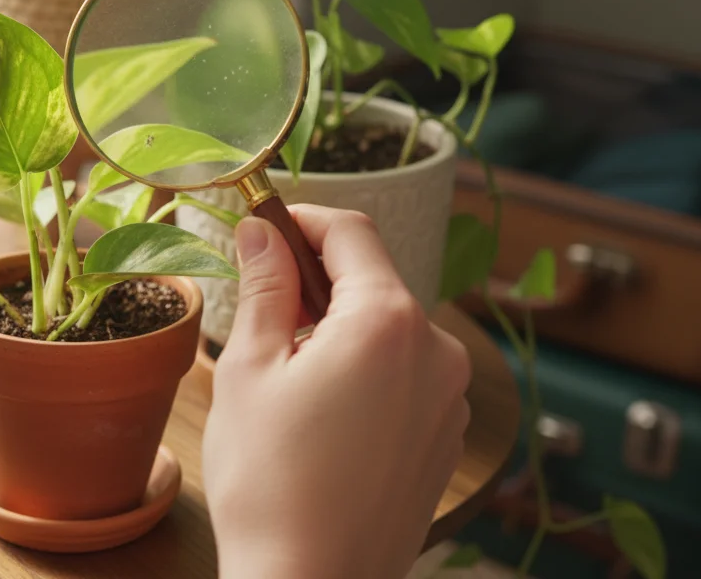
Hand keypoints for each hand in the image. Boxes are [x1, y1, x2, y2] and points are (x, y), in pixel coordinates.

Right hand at [203, 206, 470, 578]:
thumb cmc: (270, 483)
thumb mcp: (250, 370)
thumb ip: (264, 288)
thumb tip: (261, 232)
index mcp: (389, 323)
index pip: (351, 233)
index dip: (302, 218)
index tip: (263, 224)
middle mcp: (437, 353)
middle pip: (372, 284)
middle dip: (316, 284)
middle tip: (259, 311)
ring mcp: (450, 400)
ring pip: (388, 334)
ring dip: (339, 333)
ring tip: (285, 380)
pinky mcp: (445, 439)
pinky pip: (404, 380)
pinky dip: (364, 376)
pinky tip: (320, 419)